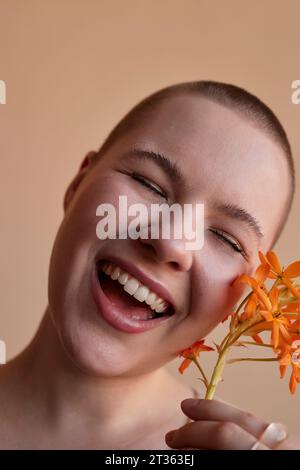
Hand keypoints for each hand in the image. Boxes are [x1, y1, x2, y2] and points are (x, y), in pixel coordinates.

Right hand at [165, 398, 299, 449]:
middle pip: (239, 419)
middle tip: (183, 410)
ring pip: (254, 419)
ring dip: (224, 413)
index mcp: (262, 455)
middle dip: (206, 412)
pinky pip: (264, 427)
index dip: (193, 434)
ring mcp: (289, 445)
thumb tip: (186, 445)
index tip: (173, 440)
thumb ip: (210, 456)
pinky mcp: (292, 446)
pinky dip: (242, 423)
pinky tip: (227, 422)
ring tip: (200, 413)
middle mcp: (279, 447)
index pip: (223, 435)